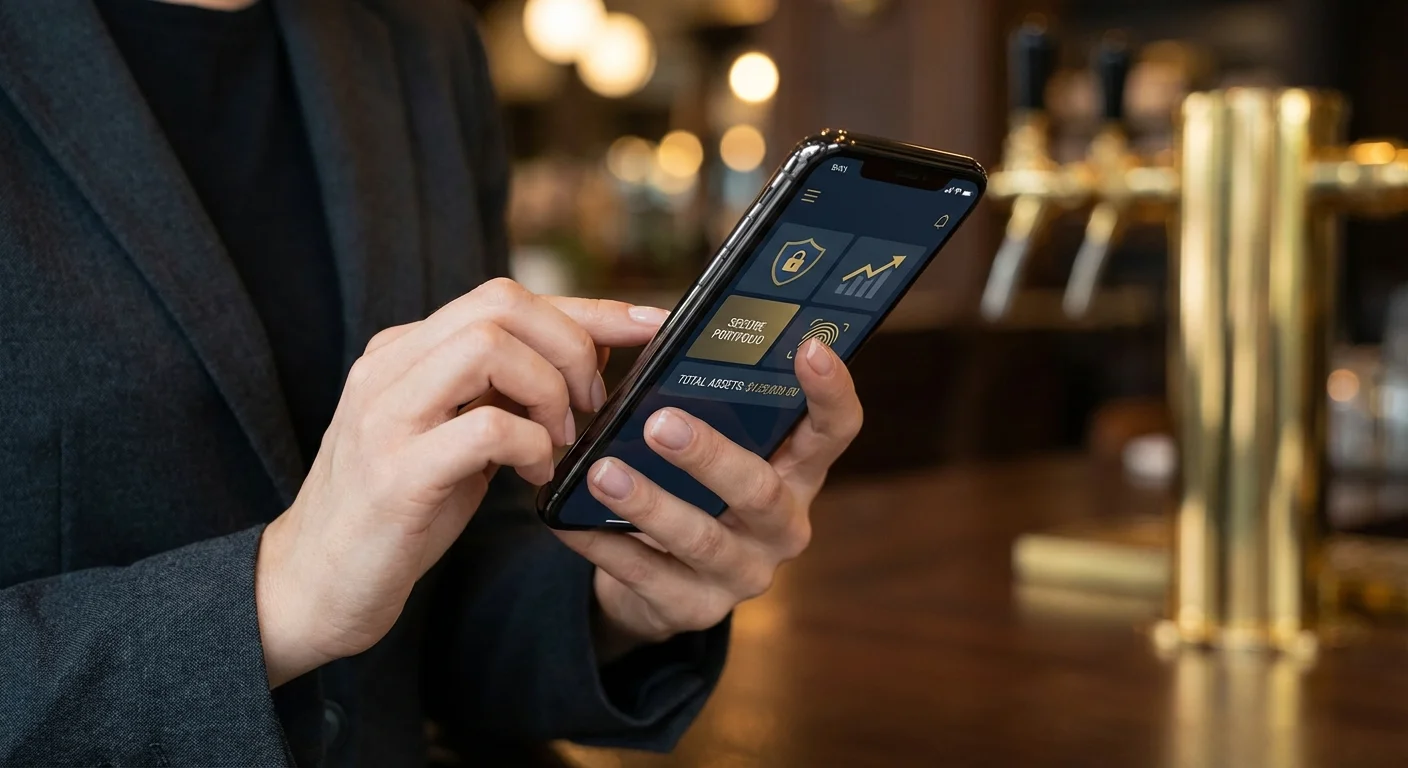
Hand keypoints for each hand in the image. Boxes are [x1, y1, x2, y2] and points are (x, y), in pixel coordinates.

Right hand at [255, 279, 665, 686]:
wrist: (312, 584)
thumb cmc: (400, 511)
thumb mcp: (458, 435)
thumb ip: (505, 393)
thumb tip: (589, 357)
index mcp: (406, 351)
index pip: (506, 298)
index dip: (589, 307)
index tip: (651, 323)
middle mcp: (389, 367)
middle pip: (501, 304)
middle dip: (572, 347)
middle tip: (592, 406)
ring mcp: (386, 416)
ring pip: (489, 347)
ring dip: (549, 391)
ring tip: (559, 439)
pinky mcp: (395, 474)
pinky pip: (485, 428)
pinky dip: (530, 446)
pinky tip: (532, 476)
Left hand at [554, 338, 861, 657]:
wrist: (661, 581)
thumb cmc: (688, 485)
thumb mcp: (712, 443)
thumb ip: (704, 397)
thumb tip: (655, 326)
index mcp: (797, 472)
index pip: (834, 430)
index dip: (831, 391)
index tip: (810, 345)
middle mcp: (784, 526)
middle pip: (759, 490)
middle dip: (709, 456)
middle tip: (660, 424)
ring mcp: (745, 574)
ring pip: (701, 539)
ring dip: (650, 503)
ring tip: (601, 473)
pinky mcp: (695, 610)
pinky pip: (646, 576)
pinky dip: (606, 546)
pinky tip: (570, 521)